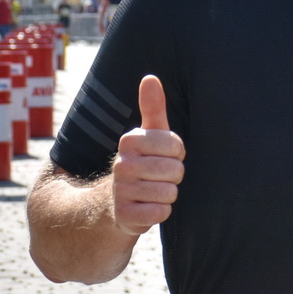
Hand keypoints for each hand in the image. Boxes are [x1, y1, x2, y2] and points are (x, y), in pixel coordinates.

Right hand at [111, 75, 184, 235]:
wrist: (115, 202)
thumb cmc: (143, 162)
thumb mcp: (149, 135)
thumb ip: (153, 107)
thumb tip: (150, 77)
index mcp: (129, 141)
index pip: (177, 146)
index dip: (176, 154)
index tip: (163, 156)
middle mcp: (121, 164)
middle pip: (175, 170)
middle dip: (173, 176)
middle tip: (158, 176)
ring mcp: (121, 191)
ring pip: (170, 193)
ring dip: (167, 194)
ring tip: (152, 191)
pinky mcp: (125, 216)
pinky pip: (161, 213)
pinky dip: (160, 212)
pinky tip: (147, 207)